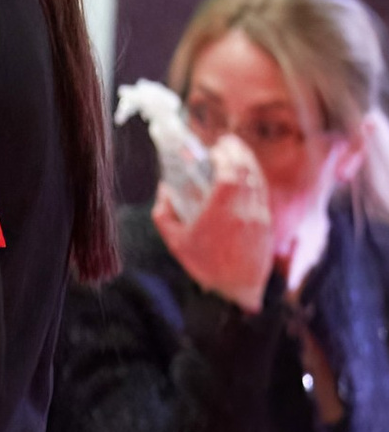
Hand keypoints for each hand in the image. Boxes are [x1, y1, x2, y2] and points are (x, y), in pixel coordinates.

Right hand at [157, 135, 274, 312]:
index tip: (214, 148)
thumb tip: (164, 189)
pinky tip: (246, 176)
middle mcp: (244, 206)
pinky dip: (254, 178)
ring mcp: (259, 213)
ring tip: (236, 153)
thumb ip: (164, 213)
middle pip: (246, 168)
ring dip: (248, 162)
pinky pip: (261, 192)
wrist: (236, 289)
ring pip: (257, 178)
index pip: (229, 170)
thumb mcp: (175, 242)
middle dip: (237, 151)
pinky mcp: (267, 222)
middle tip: (226, 142)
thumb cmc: (204, 266)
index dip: (224, 154)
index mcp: (221, 208)